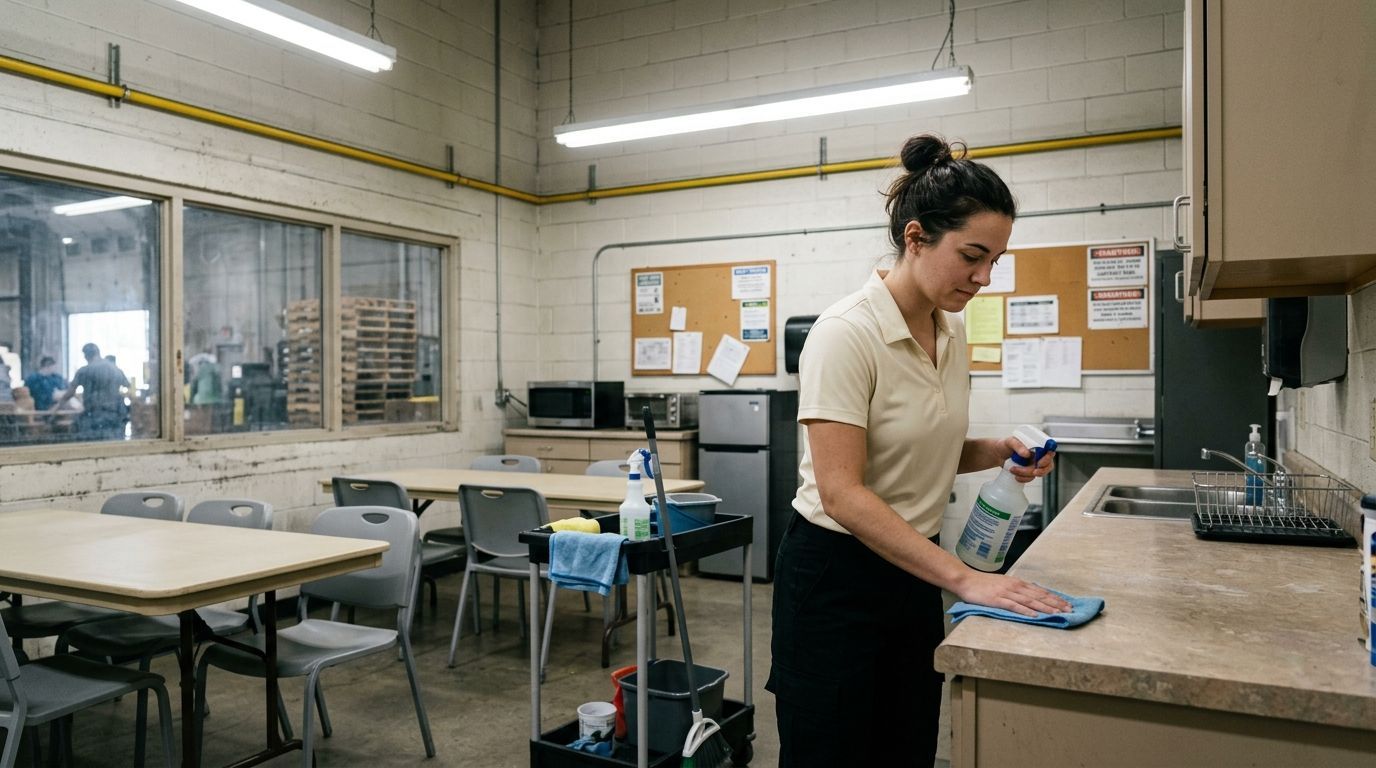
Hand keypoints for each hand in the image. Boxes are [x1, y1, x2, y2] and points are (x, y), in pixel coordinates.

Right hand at [955, 571, 1070, 616]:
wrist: (966, 580)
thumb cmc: (983, 583)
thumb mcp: (1003, 583)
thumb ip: (1017, 590)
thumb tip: (1031, 596)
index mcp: (1017, 583)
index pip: (1040, 591)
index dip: (1055, 597)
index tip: (1067, 604)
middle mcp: (1015, 586)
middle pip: (1039, 595)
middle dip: (1056, 603)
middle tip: (1069, 610)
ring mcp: (1007, 592)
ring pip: (1030, 601)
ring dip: (1045, 607)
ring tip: (1057, 613)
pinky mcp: (998, 599)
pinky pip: (1014, 606)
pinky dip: (1026, 611)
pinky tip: (1035, 615)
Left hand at [998, 435, 1054, 483]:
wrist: (997, 454)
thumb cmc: (1005, 445)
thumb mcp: (1010, 442)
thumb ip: (1018, 445)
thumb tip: (1027, 454)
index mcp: (1037, 446)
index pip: (1049, 451)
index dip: (1048, 458)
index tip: (1039, 463)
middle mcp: (1038, 455)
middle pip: (1048, 465)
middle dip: (1042, 471)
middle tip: (1033, 472)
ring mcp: (1034, 465)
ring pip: (1038, 473)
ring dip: (1026, 474)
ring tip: (1012, 469)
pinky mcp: (1028, 472)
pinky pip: (1030, 478)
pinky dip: (1023, 479)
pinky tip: (1015, 476)